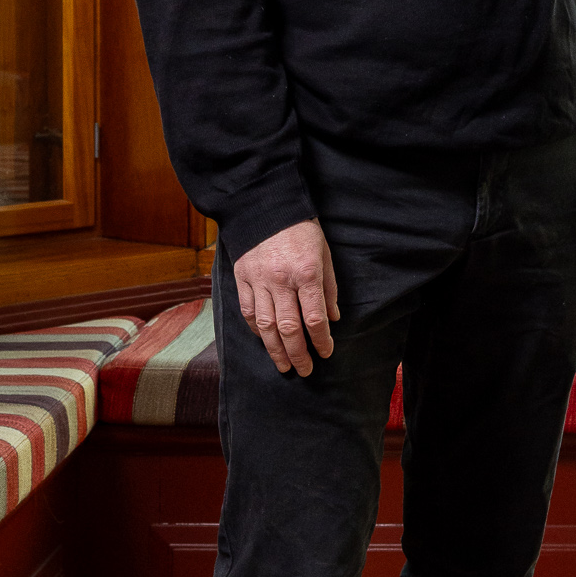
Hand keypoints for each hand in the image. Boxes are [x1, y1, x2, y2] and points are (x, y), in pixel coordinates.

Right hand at [234, 218, 339, 376]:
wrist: (266, 206)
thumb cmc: (302, 230)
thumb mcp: (325, 254)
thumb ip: (329, 289)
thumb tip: (333, 319)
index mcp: (306, 273)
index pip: (314, 318)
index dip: (321, 340)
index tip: (326, 353)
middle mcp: (281, 280)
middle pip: (288, 328)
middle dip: (298, 354)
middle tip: (305, 370)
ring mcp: (258, 280)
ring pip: (265, 325)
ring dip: (275, 350)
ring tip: (284, 365)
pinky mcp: (242, 277)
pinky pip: (248, 311)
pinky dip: (256, 330)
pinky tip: (265, 340)